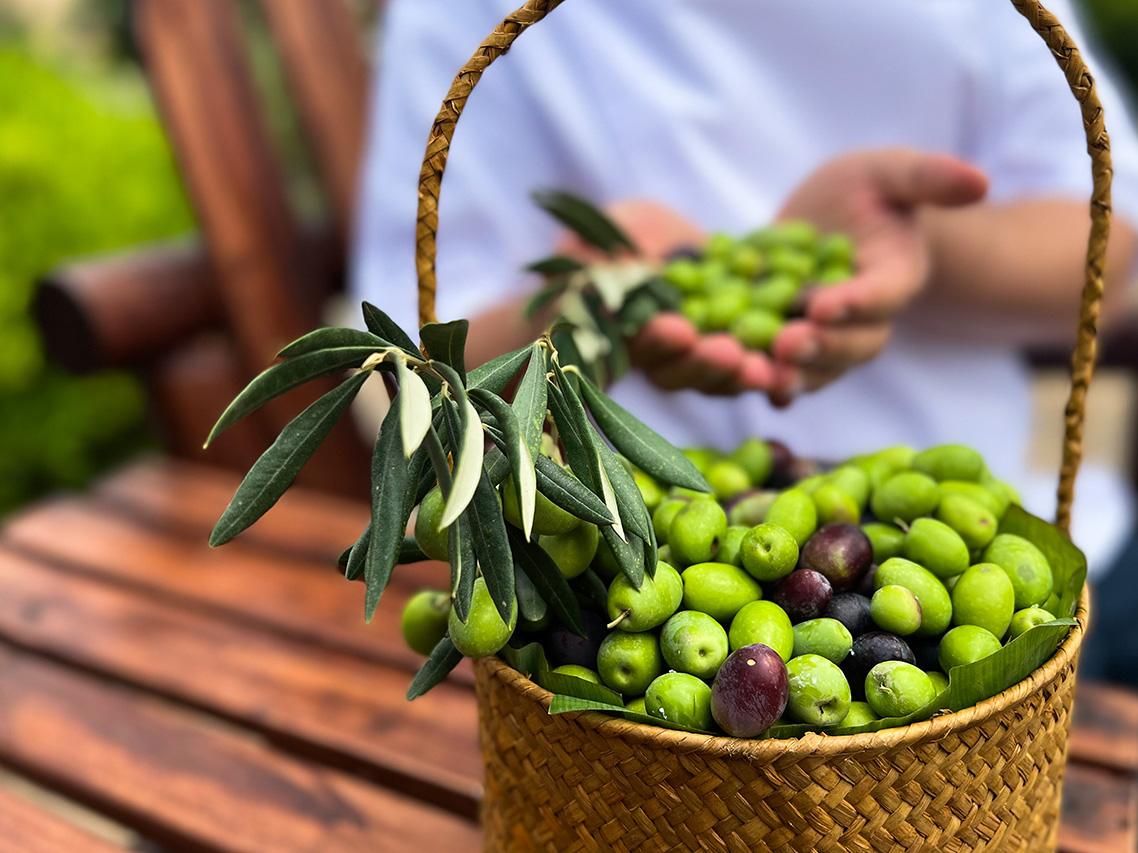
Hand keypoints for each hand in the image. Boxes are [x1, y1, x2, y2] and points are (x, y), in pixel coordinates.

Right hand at [560, 200, 775, 394]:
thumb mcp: (593, 238)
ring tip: (771, 367)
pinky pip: (761, 360)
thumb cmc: (605, 242)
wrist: (649, 244)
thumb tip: (587, 272)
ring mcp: (702, 357)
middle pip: (684, 371)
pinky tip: (799, 361)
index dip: (656, 339)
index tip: (676, 328)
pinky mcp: (742, 345)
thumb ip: (587, 259)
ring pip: (724, 374)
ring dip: (747, 373)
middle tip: (731, 354)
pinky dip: (780, 365)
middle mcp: (663, 359)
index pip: (637, 345)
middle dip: (708, 364)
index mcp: (622, 336)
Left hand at [767, 149, 987, 402]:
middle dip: (821, 347)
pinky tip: (739, 381)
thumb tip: (978, 180)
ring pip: (816, 369)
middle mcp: (865, 321)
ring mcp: (827, 338)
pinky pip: (780, 371)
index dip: (857, 302)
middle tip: (787, 343)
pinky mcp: (789, 344)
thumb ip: (929, 177)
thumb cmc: (869, 190)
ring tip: (760, 374)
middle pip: (851, 345)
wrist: (828, 217)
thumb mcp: (892, 172)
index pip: (883, 296)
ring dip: (789, 375)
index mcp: (896, 278)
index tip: (824, 302)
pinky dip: (761, 380)